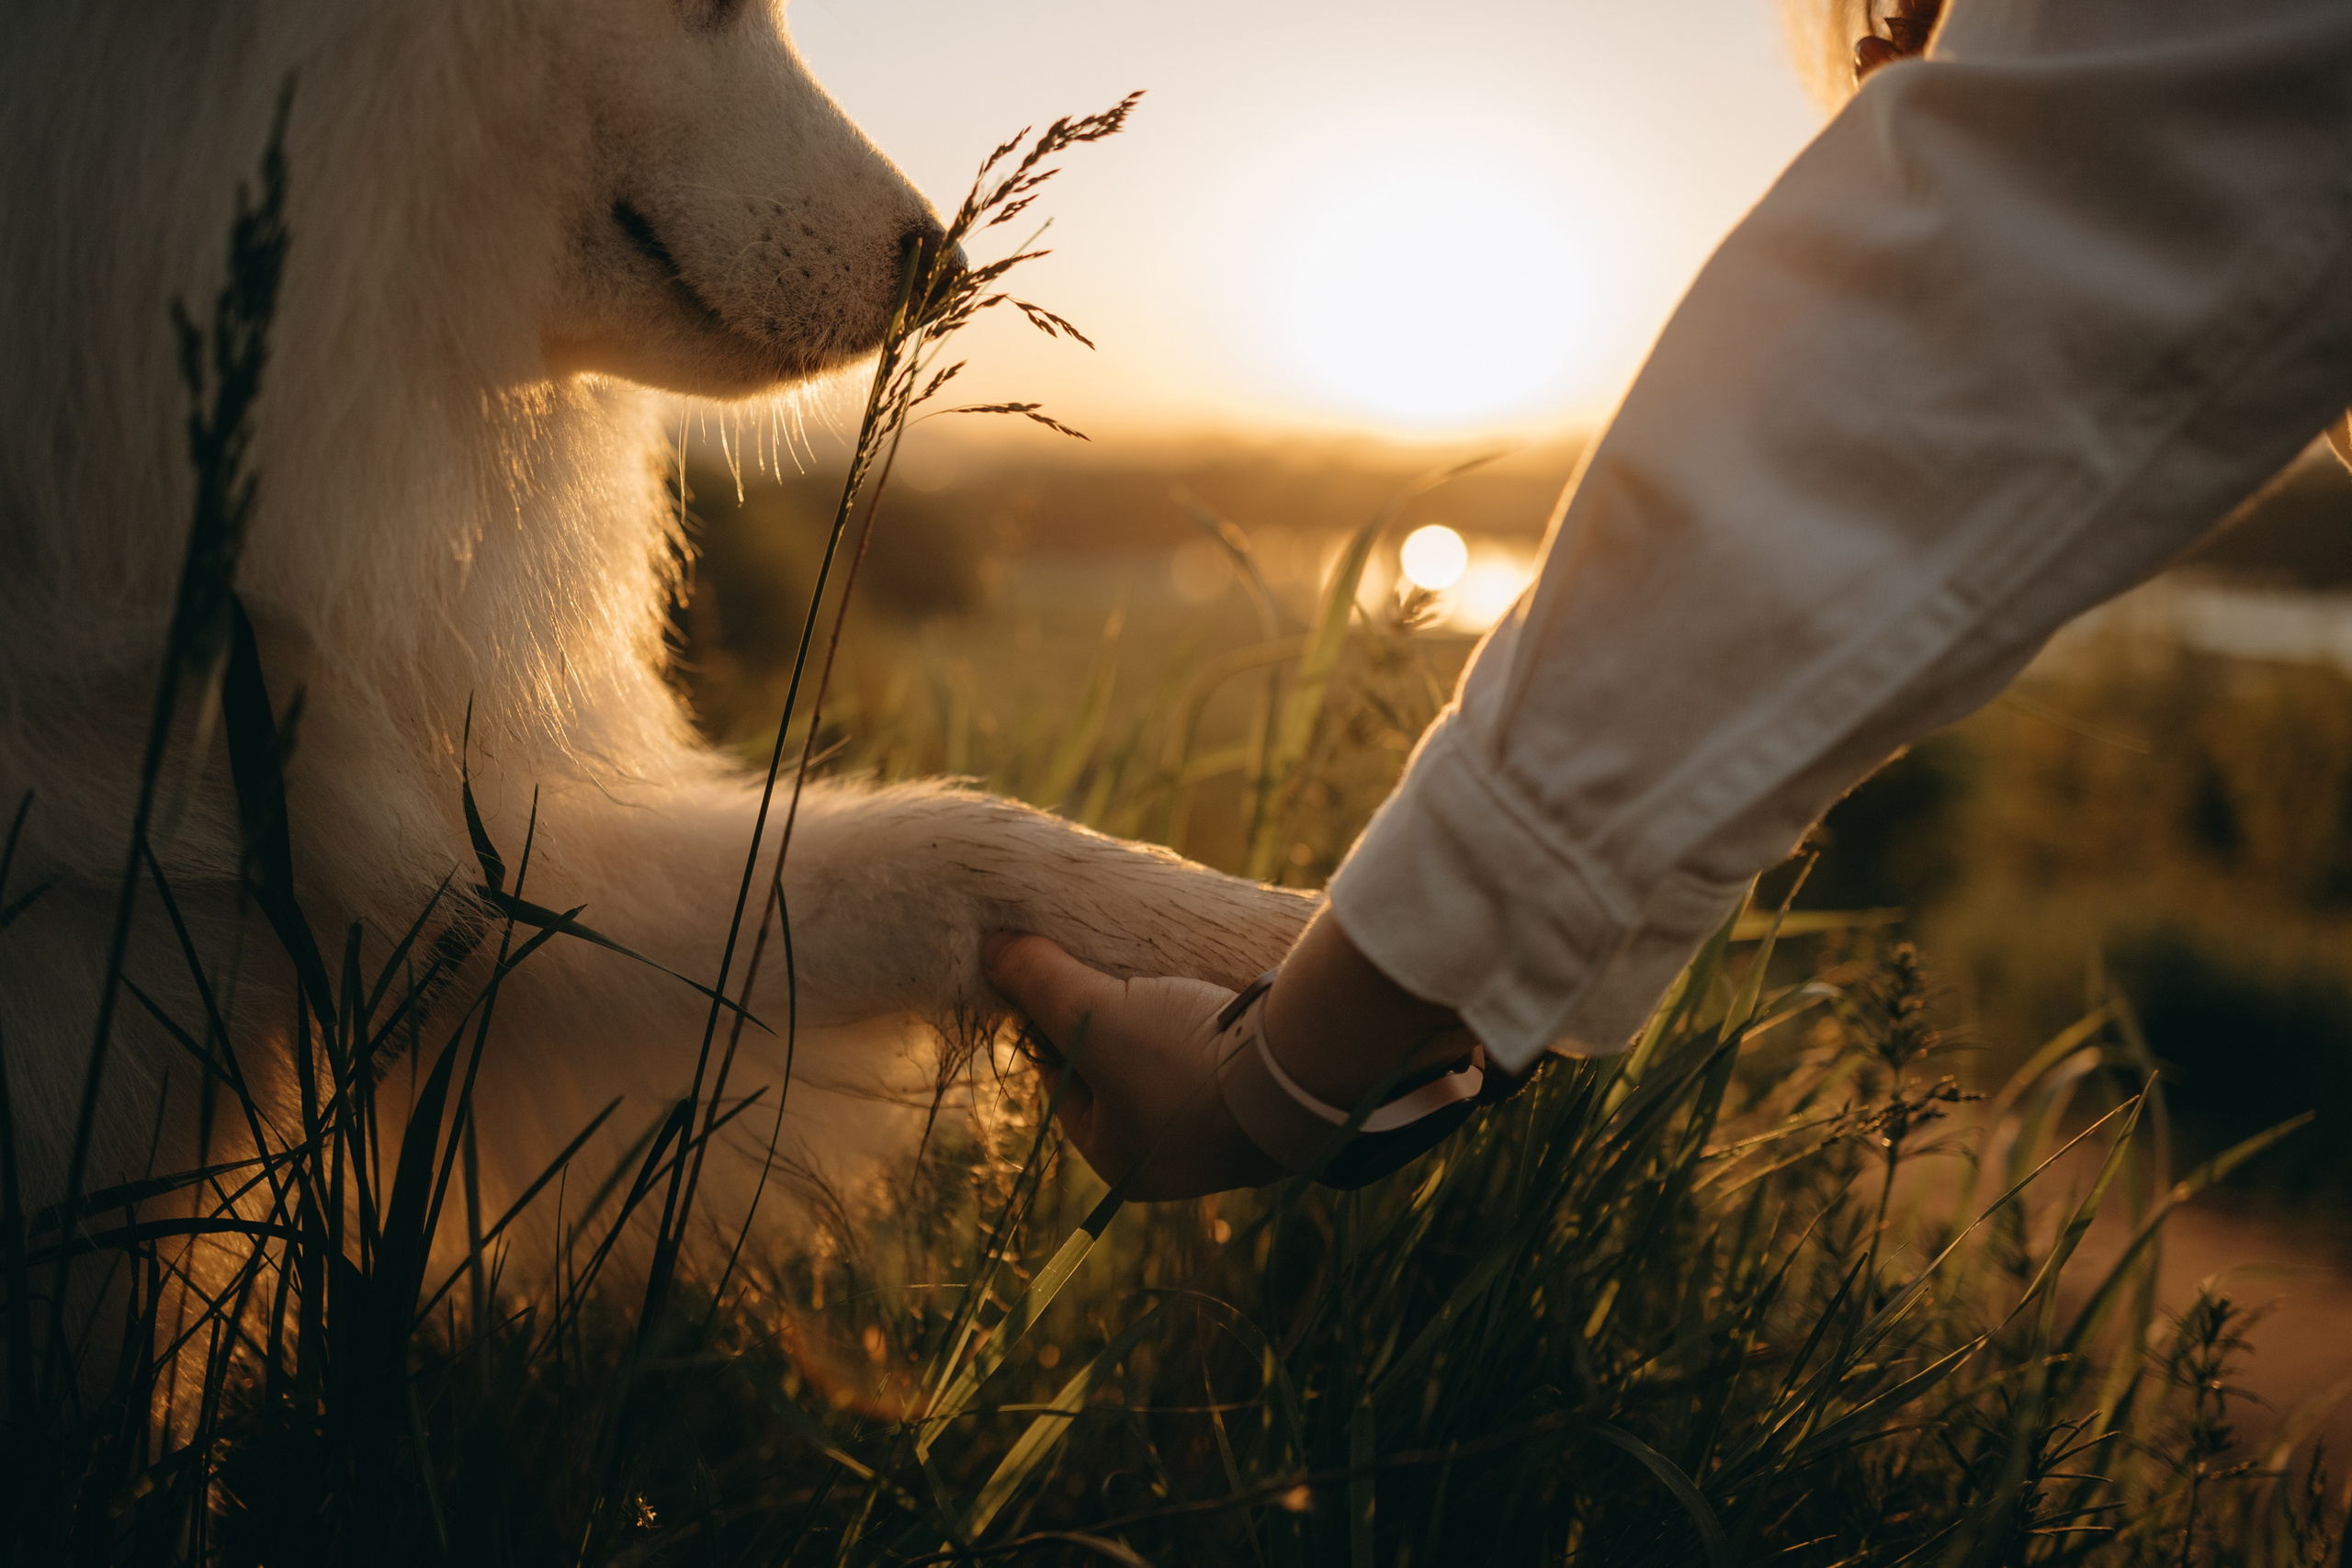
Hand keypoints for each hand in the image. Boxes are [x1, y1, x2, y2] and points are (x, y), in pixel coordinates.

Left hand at [983, 934, 1284, 1198]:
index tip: (1055, 978)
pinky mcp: (1266, 1109)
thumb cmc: (1180, 1058)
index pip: (1066, 1085)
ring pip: (1172, 1071)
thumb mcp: (1095, 1012)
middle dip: (1113, 1026)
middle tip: (1108, 972)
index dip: (1054, 1026)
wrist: (1298, 1070)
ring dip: (1163, 1026)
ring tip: (1157, 975)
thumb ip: (1039, 982)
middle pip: (1120, 1079)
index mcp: (1120, 1162)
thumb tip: (989, 950)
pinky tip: (1207, 995)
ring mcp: (1224, 1140)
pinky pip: (1221, 1066)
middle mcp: (1171, 1163)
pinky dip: (1209, 1033)